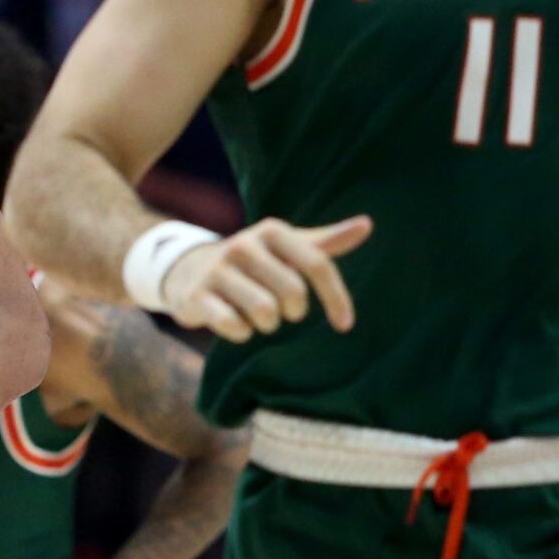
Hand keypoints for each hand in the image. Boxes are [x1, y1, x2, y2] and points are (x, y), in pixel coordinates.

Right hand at [162, 216, 371, 343]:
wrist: (191, 269)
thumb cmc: (256, 263)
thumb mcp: (289, 248)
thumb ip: (327, 242)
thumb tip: (367, 224)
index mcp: (272, 232)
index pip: (318, 264)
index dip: (336, 298)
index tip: (345, 325)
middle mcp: (243, 245)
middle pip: (293, 293)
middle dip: (293, 311)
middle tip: (282, 310)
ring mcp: (217, 270)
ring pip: (265, 312)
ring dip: (268, 324)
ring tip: (259, 317)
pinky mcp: (196, 295)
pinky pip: (234, 326)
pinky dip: (242, 333)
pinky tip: (236, 323)